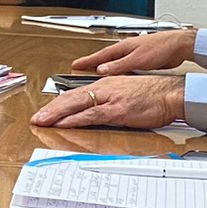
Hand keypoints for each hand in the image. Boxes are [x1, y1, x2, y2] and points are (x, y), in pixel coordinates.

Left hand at [31, 74, 184, 128]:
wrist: (170, 93)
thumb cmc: (153, 95)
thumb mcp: (126, 93)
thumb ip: (109, 100)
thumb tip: (95, 112)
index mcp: (105, 84)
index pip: (75, 94)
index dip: (58, 103)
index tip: (46, 111)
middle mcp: (104, 88)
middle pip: (70, 98)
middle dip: (51, 109)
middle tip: (36, 118)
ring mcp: (109, 99)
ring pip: (75, 105)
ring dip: (56, 114)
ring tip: (42, 121)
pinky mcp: (117, 110)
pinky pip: (90, 115)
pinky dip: (74, 120)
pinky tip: (63, 123)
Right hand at [70, 27, 195, 73]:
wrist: (178, 46)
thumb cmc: (160, 48)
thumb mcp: (137, 60)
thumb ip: (118, 65)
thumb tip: (101, 70)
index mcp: (122, 48)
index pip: (99, 55)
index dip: (86, 61)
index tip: (75, 65)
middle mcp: (126, 50)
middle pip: (104, 58)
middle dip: (92, 64)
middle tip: (81, 70)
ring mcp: (133, 55)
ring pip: (114, 63)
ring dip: (105, 68)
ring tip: (96, 75)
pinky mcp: (142, 61)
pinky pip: (124, 68)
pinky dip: (117, 72)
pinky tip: (118, 79)